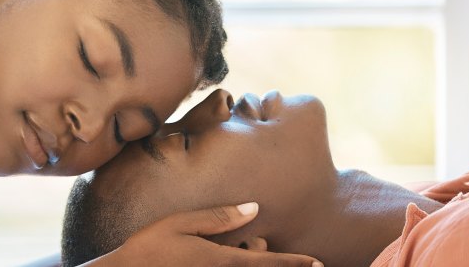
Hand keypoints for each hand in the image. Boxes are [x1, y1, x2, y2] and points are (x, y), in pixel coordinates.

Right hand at [94, 202, 322, 266]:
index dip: (296, 263)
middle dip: (262, 256)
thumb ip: (218, 217)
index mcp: (222, 260)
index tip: (319, 264)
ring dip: (247, 262)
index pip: (270, 263)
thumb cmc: (149, 248)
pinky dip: (233, 266)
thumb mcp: (181, 224)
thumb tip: (253, 208)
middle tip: (245, 242)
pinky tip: (209, 258)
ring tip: (218, 252)